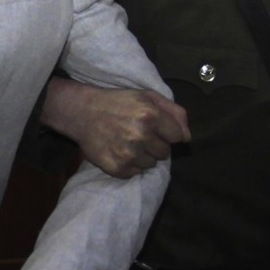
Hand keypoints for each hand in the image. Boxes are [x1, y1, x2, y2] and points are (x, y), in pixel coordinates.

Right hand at [40, 77, 189, 178]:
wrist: (81, 112)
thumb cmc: (118, 102)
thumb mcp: (147, 96)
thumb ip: (174, 112)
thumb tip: (188, 138)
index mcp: (150, 115)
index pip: (177, 136)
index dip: (166, 131)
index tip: (154, 127)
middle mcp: (141, 136)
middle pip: (164, 153)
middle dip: (154, 144)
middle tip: (137, 133)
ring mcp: (129, 154)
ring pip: (151, 164)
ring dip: (142, 155)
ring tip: (126, 141)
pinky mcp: (117, 168)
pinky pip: (136, 173)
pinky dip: (130, 165)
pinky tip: (119, 150)